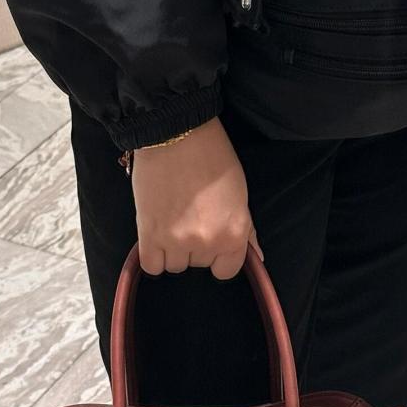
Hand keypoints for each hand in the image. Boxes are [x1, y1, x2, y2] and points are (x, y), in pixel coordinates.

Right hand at [131, 118, 261, 279]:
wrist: (176, 134)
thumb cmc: (212, 158)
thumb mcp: (240, 194)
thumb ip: (246, 230)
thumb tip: (256, 255)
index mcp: (233, 234)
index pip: (226, 271)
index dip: (218, 256)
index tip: (211, 240)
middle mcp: (207, 243)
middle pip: (197, 265)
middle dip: (194, 247)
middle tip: (189, 217)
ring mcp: (177, 241)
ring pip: (174, 266)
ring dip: (172, 250)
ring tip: (171, 220)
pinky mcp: (149, 235)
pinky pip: (151, 266)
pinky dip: (153, 255)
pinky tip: (155, 235)